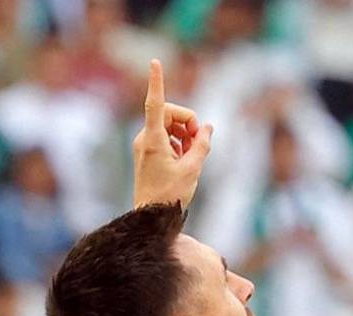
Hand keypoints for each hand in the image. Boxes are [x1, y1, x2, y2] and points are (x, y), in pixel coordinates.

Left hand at [133, 59, 212, 207]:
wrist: (151, 217)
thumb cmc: (170, 196)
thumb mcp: (192, 169)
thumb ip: (202, 145)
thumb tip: (208, 128)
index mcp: (153, 140)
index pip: (156, 104)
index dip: (157, 81)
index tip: (155, 61)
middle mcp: (145, 138)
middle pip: (171, 114)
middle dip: (189, 122)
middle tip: (201, 142)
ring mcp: (145, 145)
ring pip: (170, 126)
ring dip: (186, 134)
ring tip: (194, 155)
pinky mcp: (147, 152)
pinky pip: (166, 137)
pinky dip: (179, 143)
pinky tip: (186, 159)